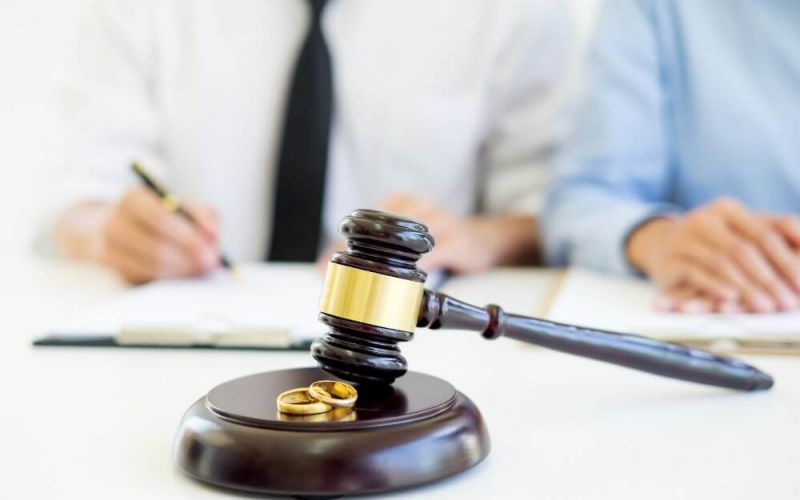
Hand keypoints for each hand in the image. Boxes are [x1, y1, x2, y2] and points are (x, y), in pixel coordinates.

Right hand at [57, 188, 220, 283]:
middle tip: (210, 264)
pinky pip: (147, 279)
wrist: (121, 226)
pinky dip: (169, 278)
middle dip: (188, 258)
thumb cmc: (161, 214)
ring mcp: (110, 249)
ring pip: (151, 267)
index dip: (188, 236)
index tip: (211, 249)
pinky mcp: (116, 271)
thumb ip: (203, 215)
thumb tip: (214, 236)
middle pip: (155, 247)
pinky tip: (183, 273)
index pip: (160, 218)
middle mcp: (114, 223)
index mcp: (132, 199)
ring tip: (200, 268)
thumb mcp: (183, 205)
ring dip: (182, 271)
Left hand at [316, 192, 538, 274]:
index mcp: (401, 202)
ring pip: (402, 243)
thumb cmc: (442, 240)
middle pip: (378, 232)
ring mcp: (440, 220)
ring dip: (380, 267)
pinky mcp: (458, 240)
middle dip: (355, 258)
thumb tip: (345, 277)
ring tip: (362, 284)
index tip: (322, 267)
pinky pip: (432, 255)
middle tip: (337, 280)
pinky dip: (414, 272)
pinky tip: (400, 285)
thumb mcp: (409, 242)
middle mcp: (419, 206)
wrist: (485, 239)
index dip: (340, 246)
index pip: (363, 224)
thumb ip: (383, 253)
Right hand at [626, 198, 799, 312]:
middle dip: (770, 279)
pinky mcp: (670, 260)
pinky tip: (732, 298)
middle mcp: (704, 220)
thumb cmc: (713, 240)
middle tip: (789, 302)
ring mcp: (684, 239)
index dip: (787, 260)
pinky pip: (696, 273)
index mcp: (727, 209)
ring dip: (747, 288)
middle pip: (743, 250)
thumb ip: (776, 229)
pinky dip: (716, 286)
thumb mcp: (742, 229)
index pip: (764, 234)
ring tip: (765, 306)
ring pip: (721, 263)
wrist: (663, 244)